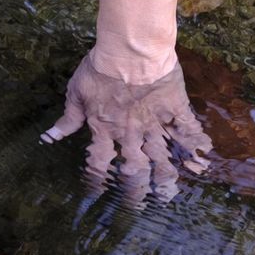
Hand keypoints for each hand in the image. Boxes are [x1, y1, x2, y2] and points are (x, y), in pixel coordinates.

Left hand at [41, 52, 212, 200]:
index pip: (100, 162)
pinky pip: (187, 128)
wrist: (130, 52)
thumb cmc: (99, 69)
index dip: (98, 180)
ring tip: (171, 191)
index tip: (98, 193)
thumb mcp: (77, 92)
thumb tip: (50, 138)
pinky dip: (196, 142)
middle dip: (136, 189)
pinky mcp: (174, 108)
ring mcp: (155, 122)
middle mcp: (131, 132)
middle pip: (134, 168)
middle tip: (140, 203)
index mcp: (105, 129)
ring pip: (162, 155)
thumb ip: (69, 118)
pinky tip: (204, 154)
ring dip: (167, 175)